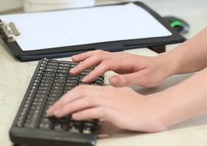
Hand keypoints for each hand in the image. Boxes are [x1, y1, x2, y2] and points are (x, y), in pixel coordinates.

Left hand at [46, 85, 167, 131]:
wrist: (154, 110)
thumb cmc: (138, 106)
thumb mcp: (119, 98)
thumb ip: (106, 99)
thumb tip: (92, 105)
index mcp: (106, 89)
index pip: (81, 89)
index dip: (67, 96)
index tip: (58, 104)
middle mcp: (106, 93)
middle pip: (79, 93)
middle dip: (63, 101)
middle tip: (52, 110)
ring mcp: (110, 101)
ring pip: (84, 101)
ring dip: (68, 107)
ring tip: (57, 114)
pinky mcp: (115, 112)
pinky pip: (95, 110)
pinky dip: (83, 113)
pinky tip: (75, 117)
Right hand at [70, 50, 170, 87]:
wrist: (162, 65)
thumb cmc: (155, 72)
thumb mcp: (144, 79)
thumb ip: (128, 79)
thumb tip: (112, 80)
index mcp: (125, 61)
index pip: (105, 64)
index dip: (94, 72)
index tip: (86, 80)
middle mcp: (119, 57)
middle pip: (97, 56)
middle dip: (84, 63)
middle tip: (73, 71)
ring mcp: (117, 58)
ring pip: (98, 54)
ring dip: (85, 58)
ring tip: (73, 62)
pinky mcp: (117, 61)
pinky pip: (101, 58)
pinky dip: (91, 58)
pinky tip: (86, 62)